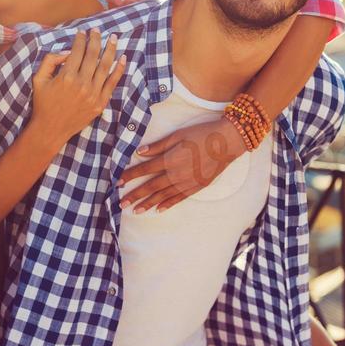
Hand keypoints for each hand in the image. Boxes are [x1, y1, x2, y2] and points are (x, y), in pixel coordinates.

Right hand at [31, 29, 125, 149]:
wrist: (51, 129)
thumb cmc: (43, 103)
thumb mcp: (38, 79)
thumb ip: (50, 60)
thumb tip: (68, 51)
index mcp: (66, 76)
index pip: (77, 51)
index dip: (81, 39)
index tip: (82, 32)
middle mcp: (82, 84)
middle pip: (93, 55)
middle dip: (96, 39)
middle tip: (97, 30)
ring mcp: (93, 94)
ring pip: (105, 66)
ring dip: (110, 49)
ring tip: (114, 38)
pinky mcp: (100, 103)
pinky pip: (112, 83)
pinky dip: (119, 69)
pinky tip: (123, 58)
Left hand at [118, 118, 246, 212]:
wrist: (227, 143)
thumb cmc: (201, 134)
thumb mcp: (178, 135)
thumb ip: (158, 145)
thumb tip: (139, 152)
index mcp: (170, 159)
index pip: (144, 170)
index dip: (130, 176)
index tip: (117, 183)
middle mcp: (176, 174)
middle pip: (151, 187)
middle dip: (135, 195)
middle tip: (121, 204)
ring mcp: (186, 183)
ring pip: (163, 196)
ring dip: (148, 203)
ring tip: (135, 211)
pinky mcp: (196, 187)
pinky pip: (178, 198)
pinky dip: (167, 204)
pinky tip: (158, 210)